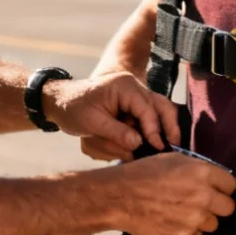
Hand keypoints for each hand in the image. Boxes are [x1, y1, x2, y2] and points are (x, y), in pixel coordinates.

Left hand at [45, 71, 179, 160]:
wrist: (60, 101)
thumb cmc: (73, 107)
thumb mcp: (92, 122)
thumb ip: (116, 132)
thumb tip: (138, 143)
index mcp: (124, 86)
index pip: (147, 109)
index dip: (154, 129)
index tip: (157, 147)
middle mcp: (133, 89)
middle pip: (161, 106)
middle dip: (168, 126)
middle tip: (174, 144)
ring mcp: (133, 97)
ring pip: (156, 112)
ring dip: (152, 131)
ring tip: (150, 148)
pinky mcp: (131, 108)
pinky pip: (144, 120)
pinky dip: (141, 132)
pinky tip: (136, 145)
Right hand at [109, 154, 235, 234]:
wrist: (120, 197)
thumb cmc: (144, 173)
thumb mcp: (174, 159)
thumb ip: (198, 169)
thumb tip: (214, 179)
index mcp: (203, 174)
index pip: (232, 185)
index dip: (224, 187)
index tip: (217, 189)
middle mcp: (204, 197)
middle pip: (229, 208)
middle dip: (218, 205)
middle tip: (203, 203)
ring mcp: (194, 219)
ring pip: (213, 224)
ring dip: (203, 220)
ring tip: (184, 212)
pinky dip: (188, 230)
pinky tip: (173, 221)